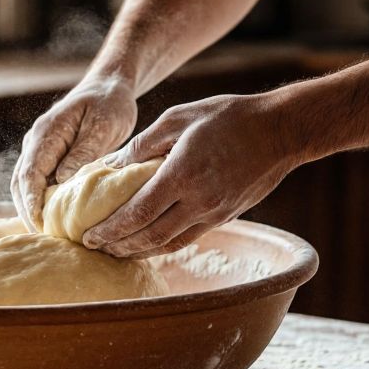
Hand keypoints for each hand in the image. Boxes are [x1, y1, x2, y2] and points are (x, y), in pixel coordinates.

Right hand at [12, 76, 138, 230]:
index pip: (30, 173)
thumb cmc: (108, 103)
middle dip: (28, 212)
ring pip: (25, 186)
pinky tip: (54, 222)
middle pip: (21, 184)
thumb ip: (83, 152)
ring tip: (47, 237)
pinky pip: (38, 184)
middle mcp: (36, 143)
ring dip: (32, 210)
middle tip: (43, 240)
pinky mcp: (49, 159)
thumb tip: (63, 181)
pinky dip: (41, 203)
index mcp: (46, 133)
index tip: (39, 223)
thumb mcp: (102, 125)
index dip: (32, 201)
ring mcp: (39, 151)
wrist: (107, 88)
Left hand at [83, 92, 299, 258]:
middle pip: (149, 237)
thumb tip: (110, 165)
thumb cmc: (228, 117)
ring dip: (138, 251)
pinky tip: (147, 242)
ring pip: (168, 244)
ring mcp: (215, 213)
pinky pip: (187, 238)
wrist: (281, 131)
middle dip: (118, 246)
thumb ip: (142, 144)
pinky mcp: (226, 217)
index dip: (110, 229)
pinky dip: (162, 244)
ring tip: (115, 251)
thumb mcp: (179, 117)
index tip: (88, 236)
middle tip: (93, 248)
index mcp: (182, 175)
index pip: (137, 213)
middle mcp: (199, 201)